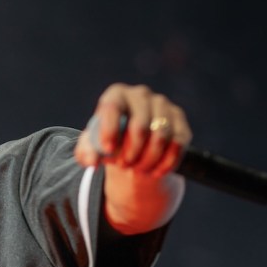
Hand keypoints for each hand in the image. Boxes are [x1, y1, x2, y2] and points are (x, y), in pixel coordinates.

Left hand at [74, 83, 191, 178]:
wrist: (132, 146)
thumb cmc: (108, 142)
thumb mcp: (92, 147)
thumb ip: (86, 153)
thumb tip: (92, 161)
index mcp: (116, 95)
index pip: (112, 107)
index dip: (110, 129)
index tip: (108, 150)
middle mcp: (141, 95)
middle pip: (140, 125)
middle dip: (131, 152)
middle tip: (123, 166)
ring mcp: (164, 106)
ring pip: (161, 136)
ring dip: (148, 160)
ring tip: (137, 170)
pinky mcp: (180, 121)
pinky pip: (177, 144)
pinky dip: (165, 163)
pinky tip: (154, 172)